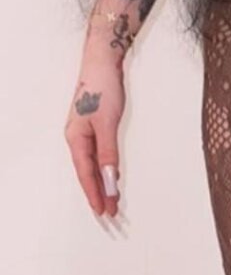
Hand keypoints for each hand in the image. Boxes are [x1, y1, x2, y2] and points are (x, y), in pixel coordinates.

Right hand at [64, 45, 126, 223]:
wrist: (103, 61)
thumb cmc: (102, 88)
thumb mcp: (106, 123)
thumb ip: (108, 152)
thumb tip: (110, 179)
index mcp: (75, 138)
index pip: (86, 174)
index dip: (95, 194)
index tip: (104, 211)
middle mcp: (77, 138)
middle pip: (87, 172)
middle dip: (98, 193)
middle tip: (110, 213)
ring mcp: (85, 132)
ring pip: (93, 164)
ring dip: (102, 182)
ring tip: (111, 201)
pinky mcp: (95, 125)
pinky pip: (99, 154)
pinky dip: (105, 167)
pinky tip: (110, 176)